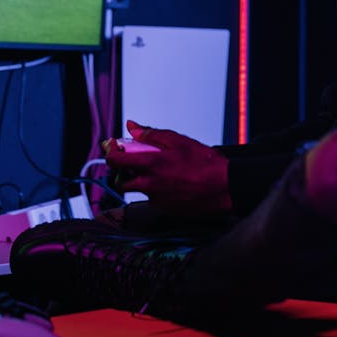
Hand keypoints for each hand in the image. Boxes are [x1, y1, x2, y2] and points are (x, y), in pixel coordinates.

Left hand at [102, 120, 231, 214]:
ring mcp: (156, 200)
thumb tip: (133, 127)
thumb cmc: (205, 163)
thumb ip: (151, 135)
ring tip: (157, 171)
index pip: (115, 161)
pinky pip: (151, 199)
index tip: (114, 146)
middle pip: (120, 180)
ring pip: (137, 190)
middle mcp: (150, 185)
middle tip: (133, 161)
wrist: (225, 188)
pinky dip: (155, 189)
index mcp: (151, 165)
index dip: (110, 152)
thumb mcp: (178, 141)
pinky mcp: (165, 209)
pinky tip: (171, 182)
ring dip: (139, 180)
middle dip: (122, 171)